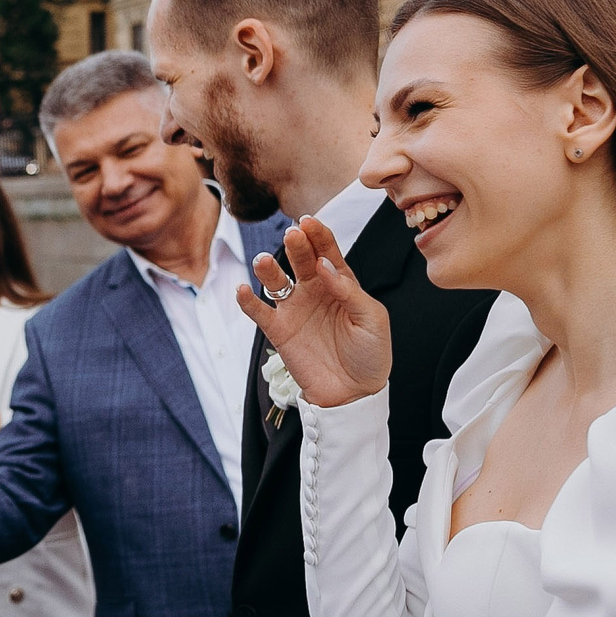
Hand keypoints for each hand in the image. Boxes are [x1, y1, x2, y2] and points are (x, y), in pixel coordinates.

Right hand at [236, 219, 391, 407]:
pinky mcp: (279, 331)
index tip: (308, 222)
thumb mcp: (373, 320)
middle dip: (296, 245)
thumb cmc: (371, 355)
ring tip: (265, 261)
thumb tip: (325, 266)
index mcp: (341, 282)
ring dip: (268, 269)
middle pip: (301, 260)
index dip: (318, 235)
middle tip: (292, 235)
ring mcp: (295, 309)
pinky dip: (248, 301)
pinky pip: (259, 312)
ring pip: (276, 281)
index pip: (327, 251)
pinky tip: (242, 290)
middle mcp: (315, 290)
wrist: (354, 394)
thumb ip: (351, 292)